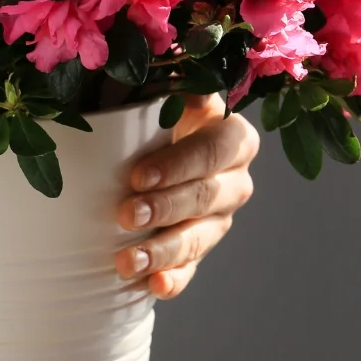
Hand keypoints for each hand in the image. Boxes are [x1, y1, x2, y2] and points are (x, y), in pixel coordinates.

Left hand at [116, 94, 258, 297]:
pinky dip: (173, 280)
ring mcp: (219, 220)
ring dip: (163, 251)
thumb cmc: (153, 119)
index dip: (179, 164)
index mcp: (232, 137)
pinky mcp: (199, 251)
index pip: (215, 150)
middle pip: (207, 196)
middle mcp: (234, 179)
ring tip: (126, 261)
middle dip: (166, 207)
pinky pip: (191, 271)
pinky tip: (154, 287)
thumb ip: (171, 85)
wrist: (146, 159)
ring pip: (199, 238)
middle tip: (126, 214)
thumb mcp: (164, 96)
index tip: (137, 175)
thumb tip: (175, 74)